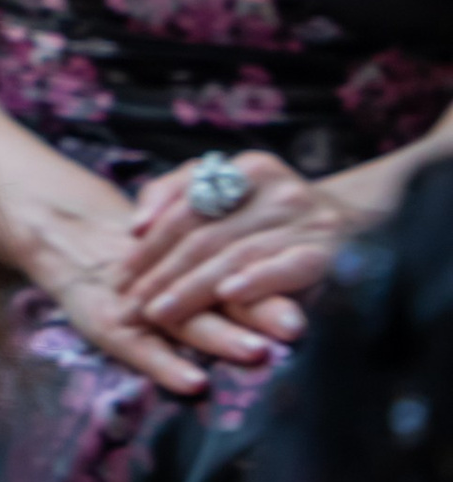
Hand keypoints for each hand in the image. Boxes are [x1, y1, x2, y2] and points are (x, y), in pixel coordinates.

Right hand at [24, 178, 292, 395]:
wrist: (66, 233)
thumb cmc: (134, 248)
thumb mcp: (174, 245)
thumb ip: (221, 258)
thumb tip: (290, 276)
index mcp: (195, 256)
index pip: (239, 266)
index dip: (272, 282)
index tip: (309, 296)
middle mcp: (174, 279)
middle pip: (221, 291)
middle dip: (259, 311)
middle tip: (296, 325)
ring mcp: (143, 303)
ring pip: (189, 320)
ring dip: (223, 337)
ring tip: (255, 352)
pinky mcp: (114, 327)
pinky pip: (143, 350)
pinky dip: (168, 366)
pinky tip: (193, 384)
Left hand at [119, 150, 377, 340]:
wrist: (361, 221)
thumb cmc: (276, 214)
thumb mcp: (235, 191)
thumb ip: (181, 196)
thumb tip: (136, 227)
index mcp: (246, 168)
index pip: (184, 207)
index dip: (150, 243)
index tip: (121, 275)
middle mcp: (274, 187)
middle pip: (204, 233)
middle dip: (161, 273)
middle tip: (130, 305)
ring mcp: (303, 219)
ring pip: (234, 254)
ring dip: (193, 288)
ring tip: (160, 313)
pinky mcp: (327, 252)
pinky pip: (286, 267)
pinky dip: (256, 280)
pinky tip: (228, 294)